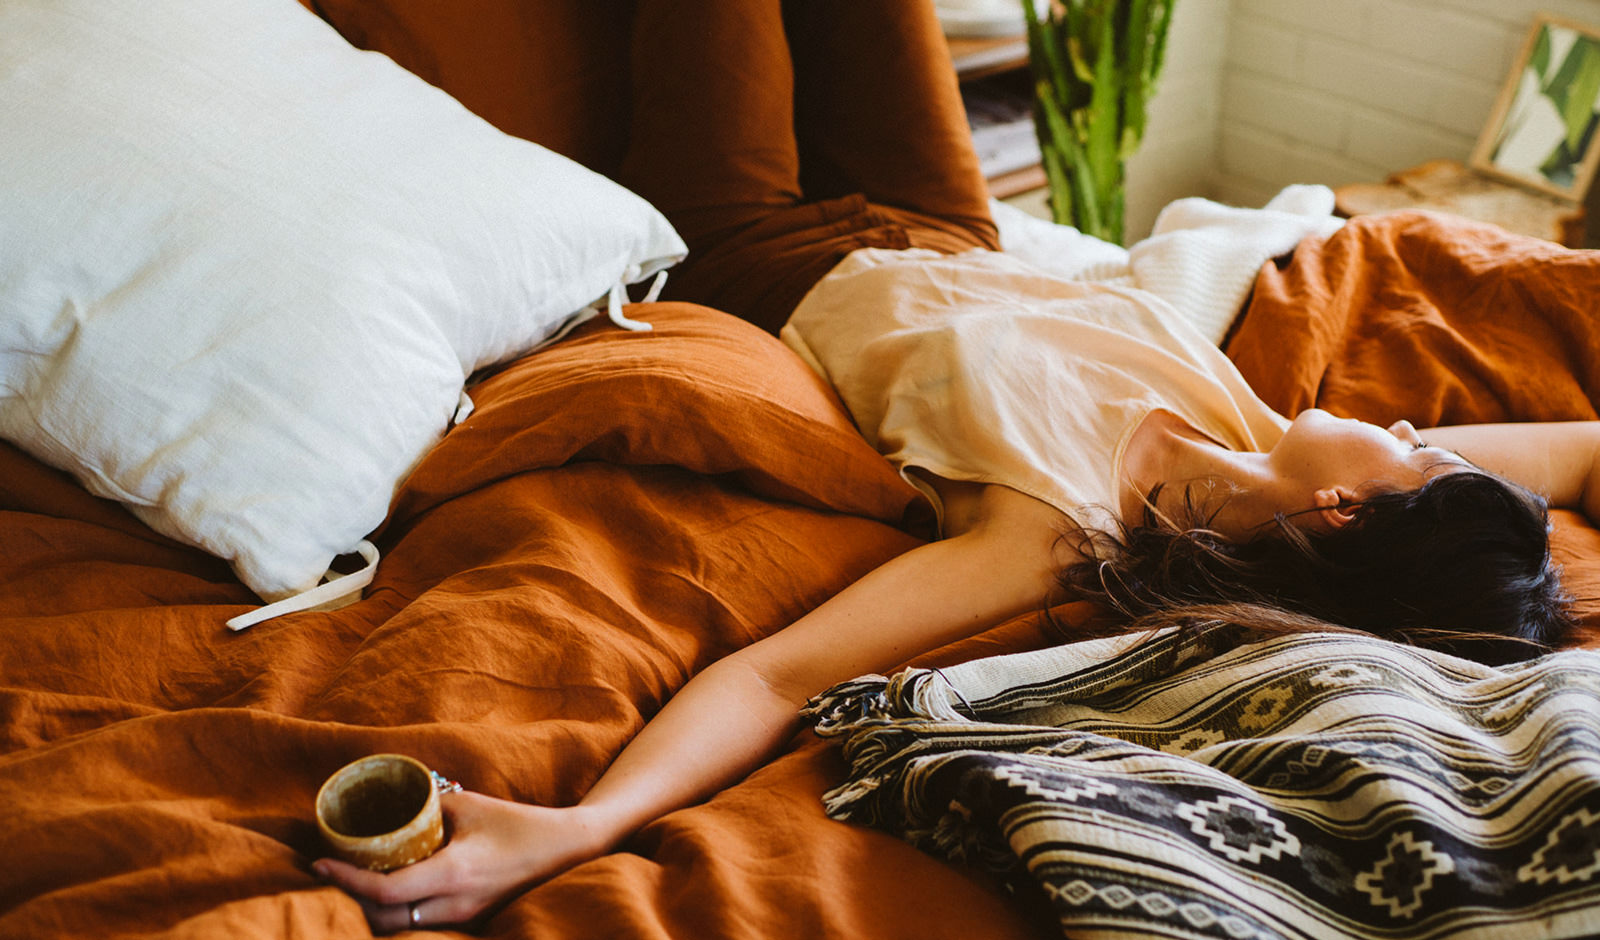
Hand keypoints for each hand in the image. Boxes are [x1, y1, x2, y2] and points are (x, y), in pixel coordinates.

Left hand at [312, 791, 612, 932]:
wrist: (565, 850)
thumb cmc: (520, 824)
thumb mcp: (472, 805)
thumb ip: (430, 807)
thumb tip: (395, 801)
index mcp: (453, 873)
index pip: (384, 891)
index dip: (345, 880)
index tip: (320, 863)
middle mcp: (455, 905)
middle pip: (382, 921)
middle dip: (351, 901)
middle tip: (335, 873)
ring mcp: (464, 919)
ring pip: (400, 929)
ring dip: (373, 911)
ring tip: (358, 882)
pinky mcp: (470, 922)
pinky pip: (420, 926)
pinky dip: (398, 913)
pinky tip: (391, 892)